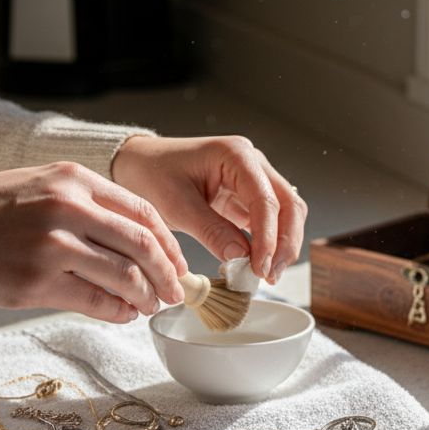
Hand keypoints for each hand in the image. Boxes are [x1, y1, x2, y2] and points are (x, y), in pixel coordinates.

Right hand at [0, 162, 187, 322]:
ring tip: (149, 306)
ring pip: (125, 276)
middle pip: (143, 245)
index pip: (143, 212)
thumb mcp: (40, 187)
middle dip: (168, 274)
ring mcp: (53, 246)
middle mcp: (67, 208)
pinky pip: (95, 302)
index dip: (169, 243)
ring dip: (145, 297)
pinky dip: (117, 312)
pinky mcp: (36, 282)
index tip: (178, 263)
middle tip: (176, 293)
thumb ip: (88, 205)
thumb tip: (139, 242)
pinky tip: (122, 315)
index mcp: (73, 179)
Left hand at [111, 134, 306, 283]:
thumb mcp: (176, 205)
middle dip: (285, 243)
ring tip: (268, 274)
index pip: (266, 199)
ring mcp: (254, 180)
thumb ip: (211, 230)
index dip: (268, 237)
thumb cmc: (153, 175)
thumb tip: (242, 257)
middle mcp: (253, 164)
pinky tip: (259, 264)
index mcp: (236, 155)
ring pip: (287, 213)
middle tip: (270, 274)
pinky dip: (270, 243)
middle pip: (289, 204)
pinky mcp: (248, 197)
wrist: (139, 165)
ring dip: (283, 244)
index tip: (259, 267)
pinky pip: (271, 221)